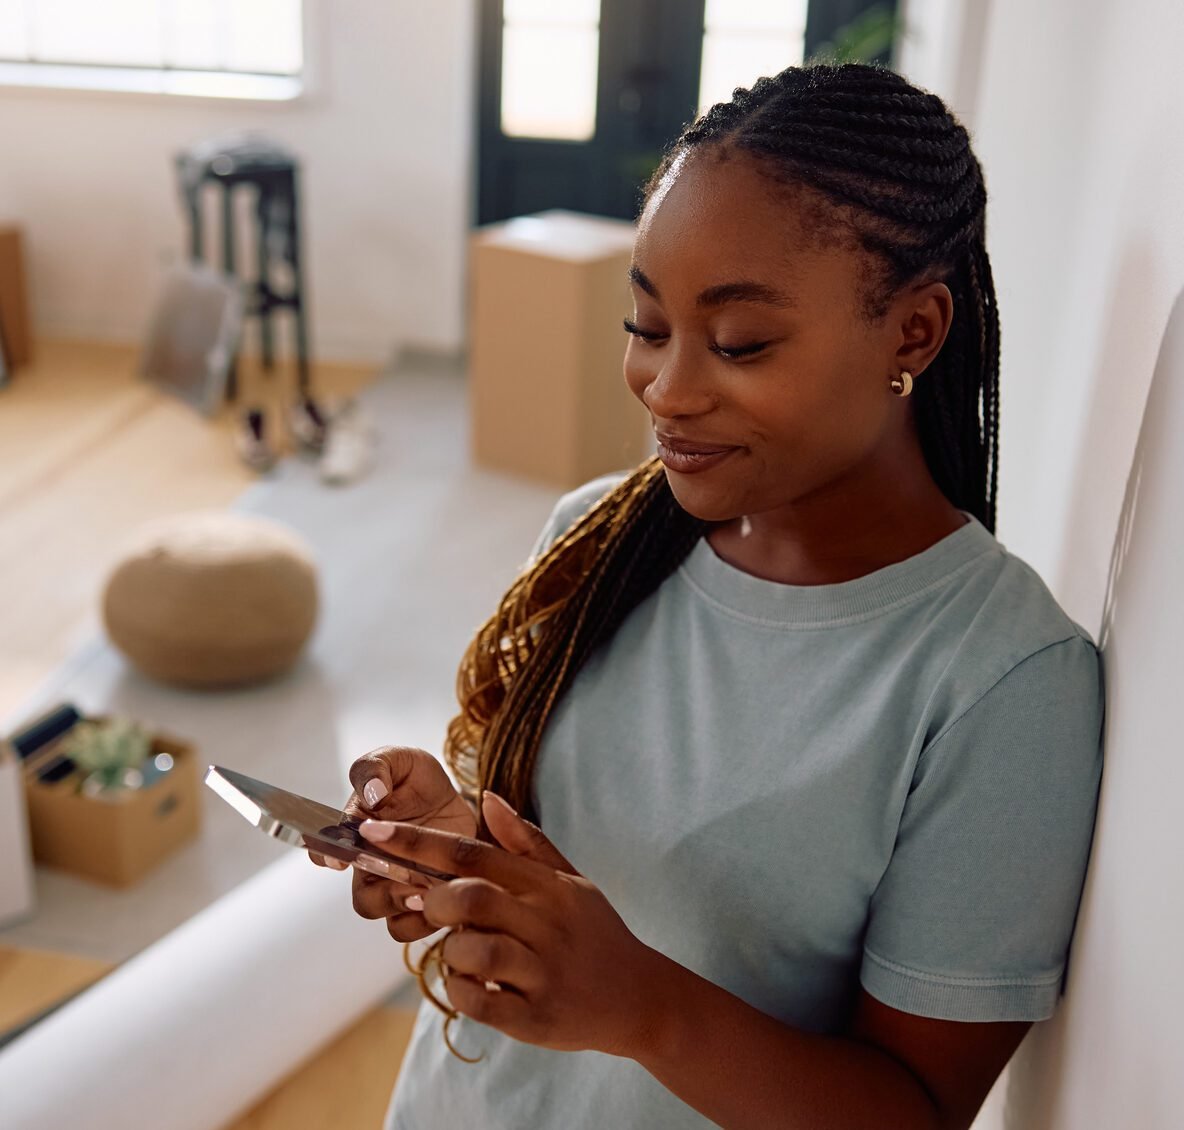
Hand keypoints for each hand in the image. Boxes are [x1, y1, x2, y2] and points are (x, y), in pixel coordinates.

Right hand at [308, 746, 476, 942]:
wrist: (453, 796)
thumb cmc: (415, 779)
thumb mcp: (397, 760)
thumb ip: (376, 769)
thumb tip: (373, 793)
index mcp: (357, 834)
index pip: (326, 852)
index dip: (327, 858)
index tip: (339, 860)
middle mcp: (373, 868)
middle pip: (365, 900)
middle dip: (384, 894)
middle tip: (406, 879)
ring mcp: (401, 887)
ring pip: (392, 920)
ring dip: (411, 909)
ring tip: (430, 890)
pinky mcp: (429, 898)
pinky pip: (421, 926)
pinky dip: (432, 920)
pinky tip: (450, 897)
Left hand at [358, 792, 665, 1057]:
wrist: (639, 997)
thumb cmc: (595, 933)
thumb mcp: (571, 881)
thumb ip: (526, 842)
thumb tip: (487, 798)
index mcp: (548, 886)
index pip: (475, 853)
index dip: (419, 842)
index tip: (375, 832)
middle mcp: (546, 925)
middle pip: (472, 898)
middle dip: (437, 900)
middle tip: (430, 906)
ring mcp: (542, 972)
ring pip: (475, 951)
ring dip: (452, 950)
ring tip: (461, 950)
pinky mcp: (535, 1018)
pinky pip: (480, 1003)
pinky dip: (461, 991)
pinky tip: (470, 984)